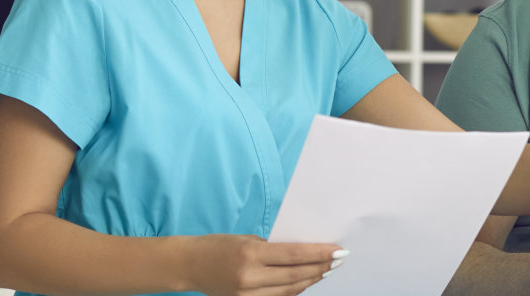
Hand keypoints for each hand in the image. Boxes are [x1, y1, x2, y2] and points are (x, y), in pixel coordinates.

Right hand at [181, 234, 344, 295]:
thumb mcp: (247, 239)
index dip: (319, 254)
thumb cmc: (219, 246)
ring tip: (326, 270)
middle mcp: (249, 277)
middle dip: (321, 267)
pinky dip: (294, 290)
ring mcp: (246, 295)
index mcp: (250, 254)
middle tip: (339, 260)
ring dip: (311, 279)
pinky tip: (306, 280)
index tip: (339, 251)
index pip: (294, 255)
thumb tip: (304, 253)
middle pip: (295, 275)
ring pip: (290, 290)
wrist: (190, 265)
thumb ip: (274, 248)